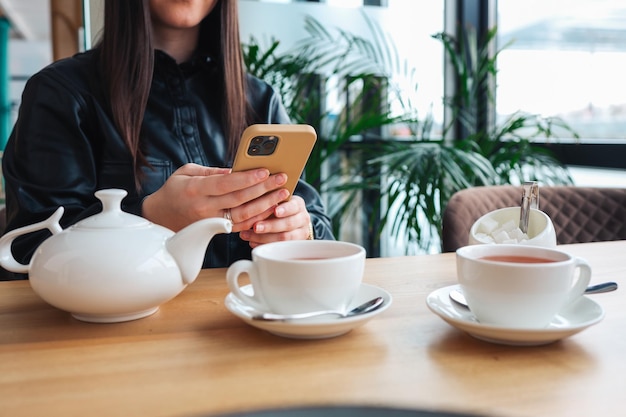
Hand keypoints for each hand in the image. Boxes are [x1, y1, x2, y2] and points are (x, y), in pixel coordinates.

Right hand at [142, 163, 289, 231]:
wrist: (159, 217)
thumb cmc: (174, 190)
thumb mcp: (186, 172)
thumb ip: (211, 171)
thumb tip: (235, 170)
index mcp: (196, 189)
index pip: (226, 184)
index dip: (247, 178)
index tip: (265, 170)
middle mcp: (204, 208)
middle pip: (239, 199)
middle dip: (264, 189)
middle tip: (282, 179)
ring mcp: (210, 222)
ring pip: (244, 216)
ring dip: (265, 205)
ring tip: (282, 194)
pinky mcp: (216, 231)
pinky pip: (241, 227)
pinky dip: (258, 219)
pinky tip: (271, 209)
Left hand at [238, 196, 311, 247]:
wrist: (290, 219)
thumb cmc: (278, 205)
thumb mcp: (277, 198)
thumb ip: (268, 197)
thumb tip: (253, 192)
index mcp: (298, 204)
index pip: (294, 206)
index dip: (285, 209)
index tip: (275, 211)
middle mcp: (303, 218)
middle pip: (289, 224)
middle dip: (270, 226)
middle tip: (255, 227)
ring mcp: (300, 233)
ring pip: (284, 238)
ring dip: (264, 237)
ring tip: (247, 235)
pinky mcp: (294, 245)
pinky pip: (279, 248)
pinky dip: (263, 245)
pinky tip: (251, 242)